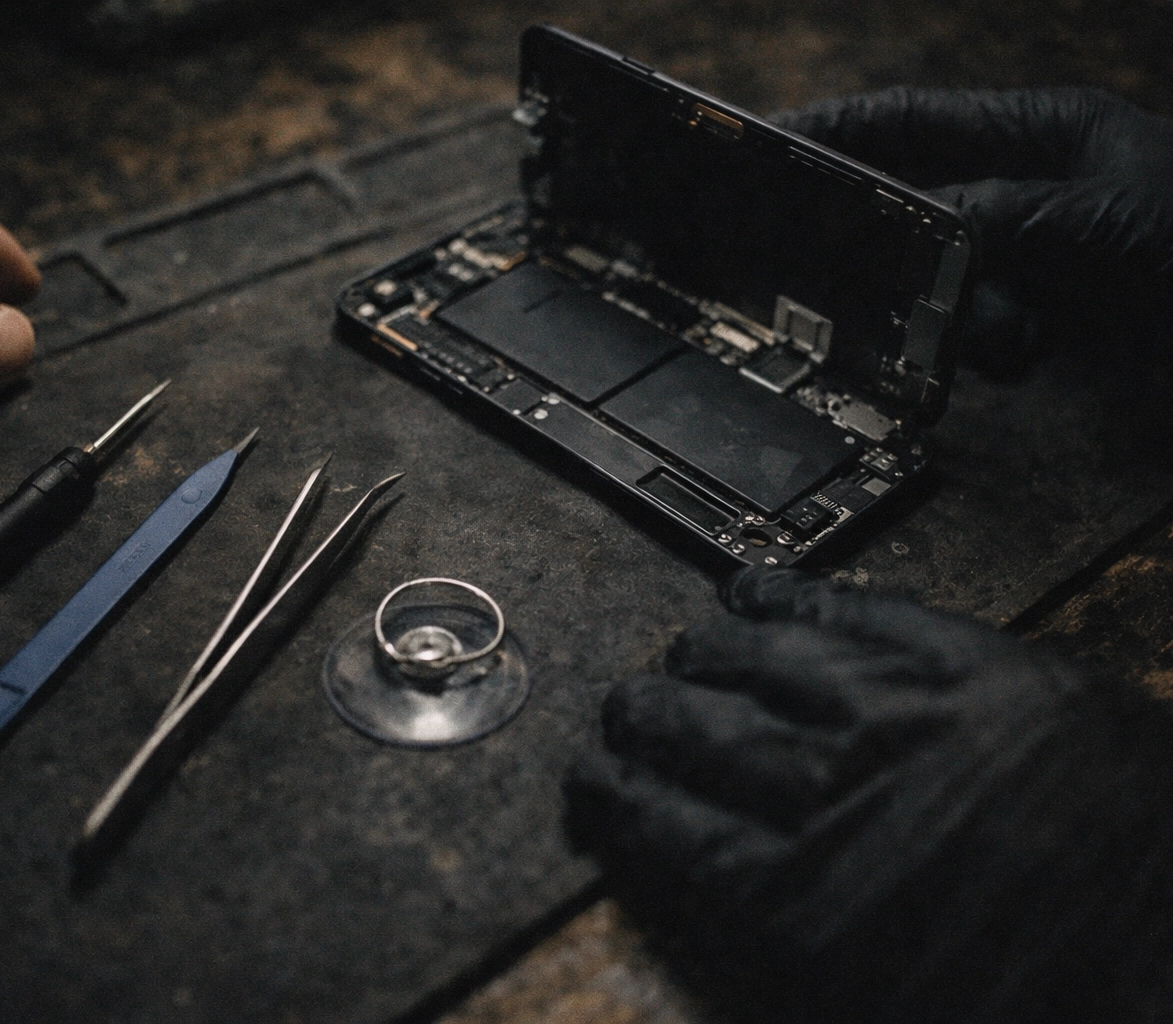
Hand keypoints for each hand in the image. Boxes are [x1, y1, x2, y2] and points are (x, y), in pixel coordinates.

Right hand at [566, 568, 1172, 1022]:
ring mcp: (909, 716)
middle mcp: (839, 793)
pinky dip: (797, 597)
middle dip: (646, 720)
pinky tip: (761, 589)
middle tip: (625, 713)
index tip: (591, 782)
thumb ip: (787, 957)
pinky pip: (859, 614)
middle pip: (701, 734)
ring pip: (765, 664)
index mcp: (810, 899)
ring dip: (707, 656)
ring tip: (683, 653)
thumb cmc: (1051, 1002)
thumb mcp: (877, 1007)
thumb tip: (717, 901)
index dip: (617, 798)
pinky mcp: (978, 669)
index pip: (668, 825)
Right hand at [776, 88, 1172, 373]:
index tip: (771, 145)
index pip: (911, 120)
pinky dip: (990, 345)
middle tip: (832, 269)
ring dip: (957, 308)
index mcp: (1041, 136)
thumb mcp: (1111, 214)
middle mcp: (1027, 191)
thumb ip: (1008, 213)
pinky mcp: (1052, 318)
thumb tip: (926, 222)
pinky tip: (1029, 351)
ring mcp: (1037, 257)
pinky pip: (980, 330)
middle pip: (911, 205)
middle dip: (884, 242)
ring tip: (1013, 325)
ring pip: (938, 280)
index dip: (836, 129)